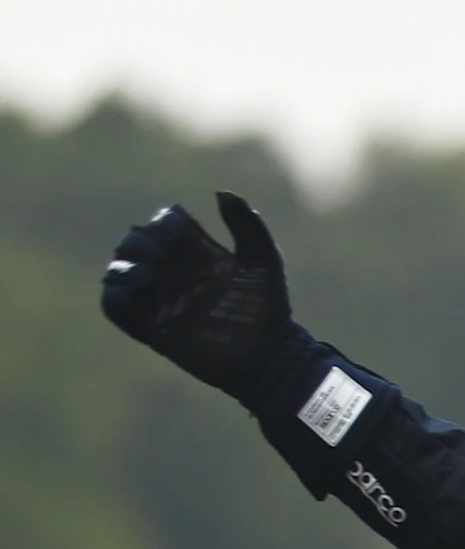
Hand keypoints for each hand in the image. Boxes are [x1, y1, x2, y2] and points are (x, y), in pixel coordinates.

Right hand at [101, 192, 293, 394]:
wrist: (265, 356)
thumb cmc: (269, 308)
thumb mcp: (263, 261)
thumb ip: (247, 225)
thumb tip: (220, 192)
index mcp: (198, 251)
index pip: (164, 222)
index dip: (166, 223)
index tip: (183, 235)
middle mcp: (174, 271)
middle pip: (135, 241)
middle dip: (144, 243)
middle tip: (165, 256)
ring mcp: (158, 298)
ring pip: (118, 269)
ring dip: (127, 266)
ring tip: (152, 278)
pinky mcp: (148, 326)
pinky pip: (113, 305)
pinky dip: (115, 295)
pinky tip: (139, 293)